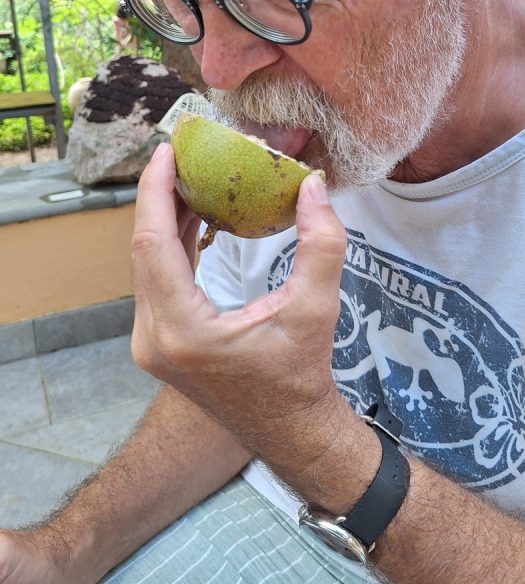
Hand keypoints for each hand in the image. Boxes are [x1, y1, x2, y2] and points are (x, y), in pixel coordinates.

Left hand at [131, 142, 349, 463]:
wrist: (290, 432)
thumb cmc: (301, 374)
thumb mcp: (317, 308)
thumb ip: (321, 244)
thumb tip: (312, 185)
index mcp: (181, 329)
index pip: (152, 243)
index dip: (154, 191)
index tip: (165, 151)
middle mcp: (152, 337)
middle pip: (143, 249)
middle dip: (159, 197)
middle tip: (179, 154)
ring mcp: (150, 343)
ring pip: (146, 264)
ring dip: (165, 219)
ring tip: (188, 177)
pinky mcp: (158, 343)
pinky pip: (155, 281)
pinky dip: (172, 245)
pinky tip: (194, 218)